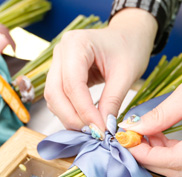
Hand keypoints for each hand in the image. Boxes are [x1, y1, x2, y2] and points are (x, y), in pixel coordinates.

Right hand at [44, 8, 156, 131]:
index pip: (73, 84)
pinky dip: (69, 113)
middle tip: (93, 133)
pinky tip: (85, 121)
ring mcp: (56, 63)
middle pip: (55, 93)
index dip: (84, 110)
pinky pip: (57, 99)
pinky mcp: (59, 75)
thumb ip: (112, 101)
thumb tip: (103, 128)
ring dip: (69, 117)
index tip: (100, 130)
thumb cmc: (129, 48)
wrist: (128, 37)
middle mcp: (60, 52)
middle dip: (72, 117)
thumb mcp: (126, 74)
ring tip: (90, 129)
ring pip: (53, 99)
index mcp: (76, 44)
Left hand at [122, 43, 181, 176]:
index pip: (176, 161)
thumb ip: (161, 115)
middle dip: (153, 161)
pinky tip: (164, 140)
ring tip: (149, 138)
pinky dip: (177, 159)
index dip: (147, 156)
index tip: (128, 144)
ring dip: (164, 162)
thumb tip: (134, 129)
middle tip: (133, 142)